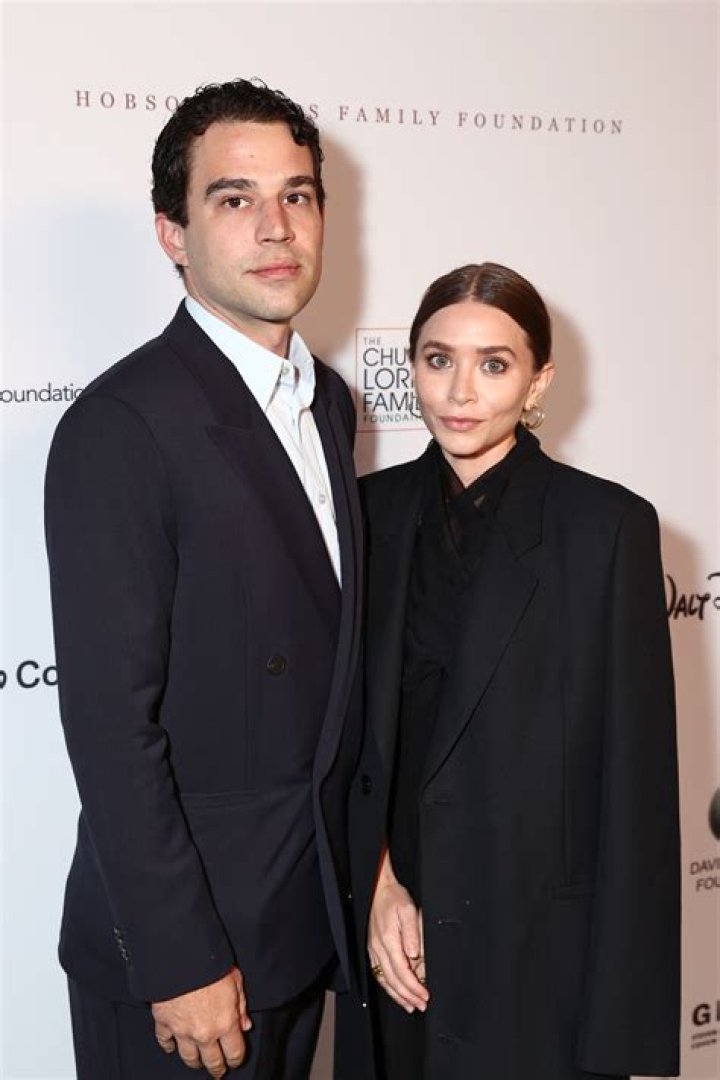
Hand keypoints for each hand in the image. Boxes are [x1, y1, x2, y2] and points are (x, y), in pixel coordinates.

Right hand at [152, 967, 251, 1076]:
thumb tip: (245, 1025)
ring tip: (198, 1062)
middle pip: (212, 1062)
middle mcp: (204, 1033)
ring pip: (189, 1057)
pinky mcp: (164, 1023)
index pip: (234, 1053)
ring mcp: (182, 1031)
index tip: (235, 1059)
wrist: (182, 957)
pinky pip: (165, 1042)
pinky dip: (168, 1046)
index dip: (236, 1059)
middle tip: (218, 1071)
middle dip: (217, 1068)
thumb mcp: (236, 980)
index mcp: (226, 1023)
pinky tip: (171, 1047)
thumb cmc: (211, 965)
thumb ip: (241, 1006)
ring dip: (195, 1061)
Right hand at [367, 846, 428, 1013]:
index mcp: (388, 940)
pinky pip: (379, 973)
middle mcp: (378, 948)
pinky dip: (388, 986)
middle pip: (392, 980)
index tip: (425, 995)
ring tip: (410, 1005)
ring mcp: (374, 950)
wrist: (378, 889)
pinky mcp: (373, 949)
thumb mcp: (408, 910)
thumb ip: (412, 933)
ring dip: (398, 995)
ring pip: (384, 980)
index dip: (414, 986)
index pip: (401, 971)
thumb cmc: (394, 898)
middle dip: (408, 996)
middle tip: (421, 1005)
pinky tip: (396, 991)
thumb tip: (415, 955)